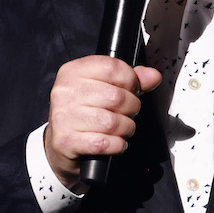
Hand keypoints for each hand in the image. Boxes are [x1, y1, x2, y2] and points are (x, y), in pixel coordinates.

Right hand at [44, 56, 162, 190]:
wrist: (60, 145)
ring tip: (122, 129)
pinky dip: (117, 145)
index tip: (133, 89)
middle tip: (128, 113)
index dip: (131, 80)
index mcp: (72, 72)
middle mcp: (65, 92)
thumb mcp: (101, 88)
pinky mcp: (67, 141)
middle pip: (116, 97)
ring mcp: (64, 117)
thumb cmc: (83, 113)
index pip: (112, 67)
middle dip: (131, 108)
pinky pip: (105, 143)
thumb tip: (153, 76)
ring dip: (126, 128)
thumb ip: (129, 79)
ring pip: (113, 122)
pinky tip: (114, 143)